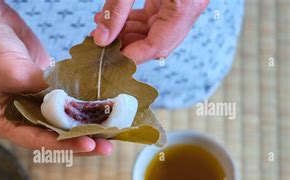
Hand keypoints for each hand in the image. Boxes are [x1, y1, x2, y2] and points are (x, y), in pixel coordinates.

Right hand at [0, 0, 112, 154]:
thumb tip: (73, 105)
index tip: (89, 143)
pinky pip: (67, 97)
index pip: (38, 141)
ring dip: (85, 123)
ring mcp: (35, 101)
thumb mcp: (13, 72)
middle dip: (81, 139)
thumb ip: (42, 91)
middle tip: (106, 145)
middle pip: (55, 135)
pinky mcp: (46, 85)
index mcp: (6, 122)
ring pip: (64, 119)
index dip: (65, 144)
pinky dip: (83, 102)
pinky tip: (102, 106)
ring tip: (110, 129)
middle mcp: (21, 116)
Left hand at [92, 0, 208, 63]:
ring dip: (128, 33)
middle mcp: (190, 6)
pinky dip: (135, 21)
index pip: (158, 46)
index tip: (107, 61)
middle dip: (127, 45)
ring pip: (155, 32)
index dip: (131, 56)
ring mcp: (184, 2)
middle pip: (157, 42)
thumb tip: (101, 38)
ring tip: (101, 27)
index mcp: (186, 3)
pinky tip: (114, 18)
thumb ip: (117, 9)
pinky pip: (156, 17)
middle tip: (100, 44)